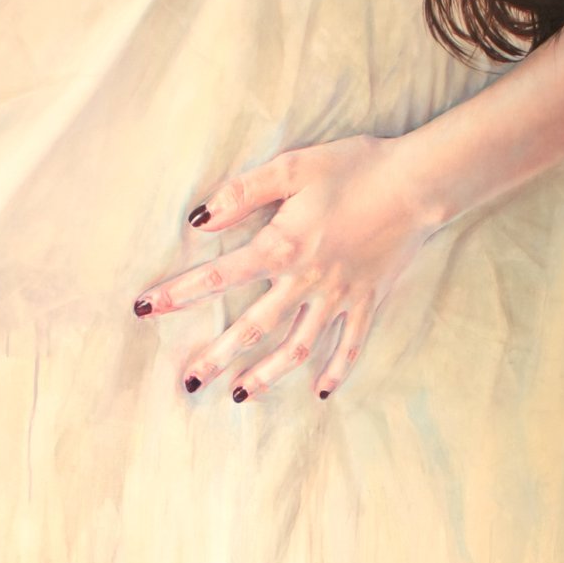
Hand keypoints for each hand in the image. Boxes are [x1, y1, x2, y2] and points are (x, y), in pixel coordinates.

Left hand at [133, 135, 436, 398]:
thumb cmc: (354, 167)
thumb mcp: (293, 166)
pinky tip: (320, 391)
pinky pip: (350, 346)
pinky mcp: (368, 302)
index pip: (219, 276)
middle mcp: (307, 281)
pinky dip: (336, 371)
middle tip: (188, 382)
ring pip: (297, 347)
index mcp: (283, 246)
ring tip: (240, 396)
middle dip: (217, 357)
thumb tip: (201, 219)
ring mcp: (339, 297)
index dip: (179, 293)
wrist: (418, 183)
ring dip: (267, 376)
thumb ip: (244, 193)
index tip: (145, 309)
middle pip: (252, 328)